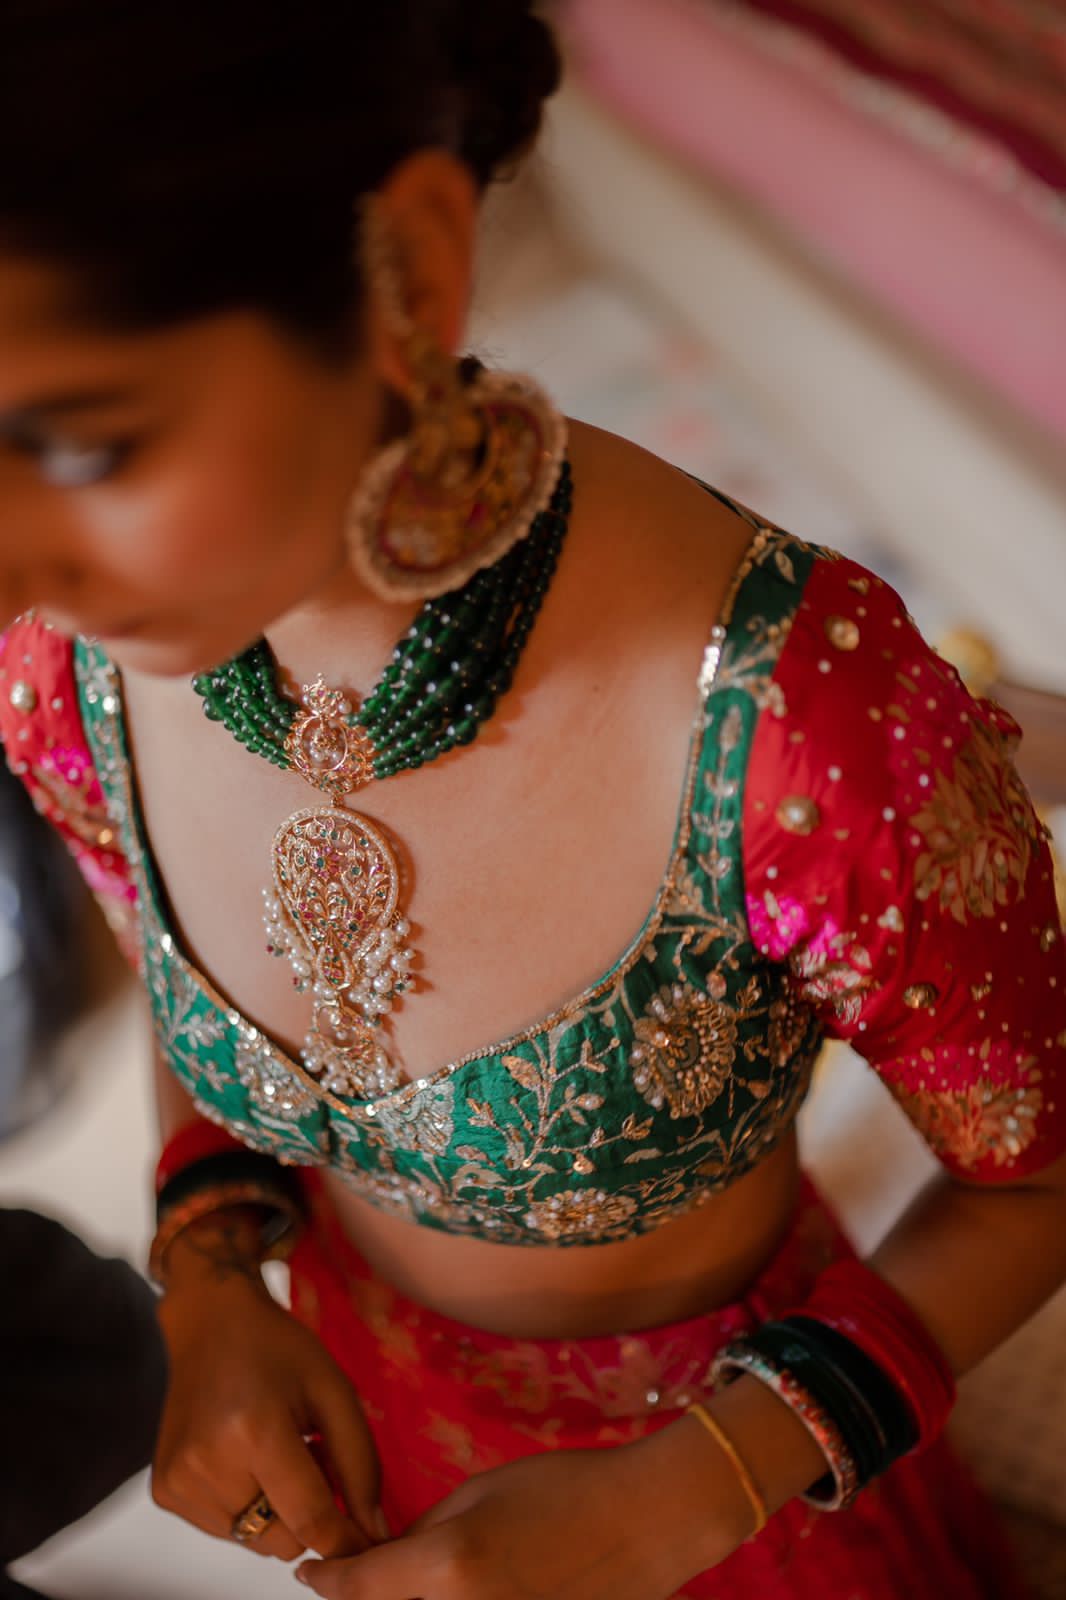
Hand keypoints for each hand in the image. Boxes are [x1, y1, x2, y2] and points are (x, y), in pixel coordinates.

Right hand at [153, 1212, 383, 1562]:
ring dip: (278, 1513)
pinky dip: (248, 1508)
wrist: (210, 1323)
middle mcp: (208, 1463)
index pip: (309, 1518)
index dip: (346, 1539)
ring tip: (278, 1456)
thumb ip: (360, 1464)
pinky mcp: (165, 1492)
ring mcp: (179, 1481)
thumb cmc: (277, 1349)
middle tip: (312, 1460)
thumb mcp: (334, 1391)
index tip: (368, 1540)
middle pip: (283, 1540)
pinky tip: (248, 1461)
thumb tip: (374, 1533)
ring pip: (256, 1541)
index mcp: (254, 1431)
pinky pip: (226, 1530)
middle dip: (311, 1514)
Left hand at [296, 1429, 748, 1599]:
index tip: (308, 1573)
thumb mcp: (479, 1493)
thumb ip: (424, 1535)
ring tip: (423, 1580)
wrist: (647, 1519)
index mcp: (449, 1566)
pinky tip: (464, 1590)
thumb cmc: (565, 1490)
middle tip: (365, 1576)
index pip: (358, 1588)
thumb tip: (387, 1561)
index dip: (325, 1580)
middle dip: (370, 1597)